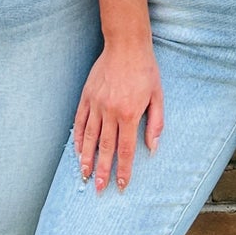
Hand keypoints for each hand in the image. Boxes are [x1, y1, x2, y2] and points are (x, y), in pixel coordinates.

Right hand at [72, 43, 163, 191]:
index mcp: (130, 114)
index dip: (123, 170)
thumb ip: (156, 124)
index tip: (120, 185)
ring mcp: (96, 104)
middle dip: (103, 171)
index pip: (125, 150)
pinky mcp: (86, 96)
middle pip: (106, 148)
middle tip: (98, 189)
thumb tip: (152, 148)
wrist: (126, 46)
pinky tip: (77, 151)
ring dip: (86, 159)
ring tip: (84, 175)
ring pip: (89, 138)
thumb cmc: (146, 70)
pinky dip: (78, 138)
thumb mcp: (158, 96)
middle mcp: (110, 112)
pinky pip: (80, 122)